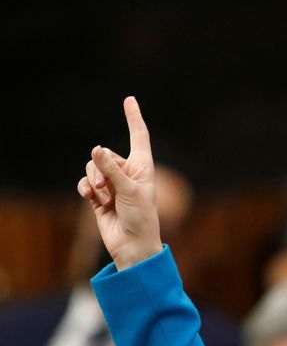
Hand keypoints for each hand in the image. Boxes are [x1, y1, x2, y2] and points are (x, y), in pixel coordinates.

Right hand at [77, 96, 161, 269]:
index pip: (139, 137)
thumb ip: (111, 169)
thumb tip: (96, 149)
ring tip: (102, 194)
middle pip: (106, 155)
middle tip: (109, 187)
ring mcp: (112, 184)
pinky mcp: (99, 196)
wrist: (132, 245)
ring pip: (93, 167)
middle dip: (103, 168)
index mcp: (143, 167)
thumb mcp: (129, 191)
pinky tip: (90, 197)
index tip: (129, 100)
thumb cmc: (140, 218)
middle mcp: (128, 173)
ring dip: (94, 180)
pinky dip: (85, 188)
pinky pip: (85, 183)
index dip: (134, 118)